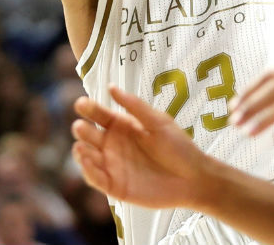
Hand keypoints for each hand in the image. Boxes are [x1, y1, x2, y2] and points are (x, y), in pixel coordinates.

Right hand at [71, 86, 209, 209]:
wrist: (193, 179)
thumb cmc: (178, 147)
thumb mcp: (158, 123)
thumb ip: (135, 106)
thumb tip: (111, 87)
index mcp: (123, 126)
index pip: (100, 114)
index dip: (89, 108)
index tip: (81, 103)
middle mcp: (113, 144)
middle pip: (90, 135)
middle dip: (82, 130)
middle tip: (80, 126)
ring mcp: (112, 165)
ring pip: (88, 156)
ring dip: (81, 151)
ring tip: (82, 146)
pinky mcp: (114, 186)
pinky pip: (95, 178)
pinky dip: (88, 171)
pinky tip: (87, 162)